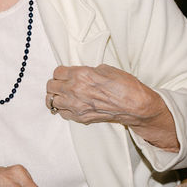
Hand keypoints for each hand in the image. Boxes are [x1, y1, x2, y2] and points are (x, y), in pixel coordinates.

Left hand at [46, 64, 178, 150]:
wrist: (136, 106)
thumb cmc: (125, 86)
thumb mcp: (106, 69)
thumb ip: (88, 70)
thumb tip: (80, 74)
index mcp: (81, 75)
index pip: (57, 72)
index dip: (61, 72)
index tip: (64, 73)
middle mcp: (75, 90)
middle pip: (51, 86)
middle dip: (55, 83)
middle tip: (61, 83)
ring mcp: (77, 106)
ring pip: (52, 101)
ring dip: (56, 97)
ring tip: (63, 95)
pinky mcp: (81, 118)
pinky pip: (62, 113)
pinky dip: (63, 109)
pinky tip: (70, 105)